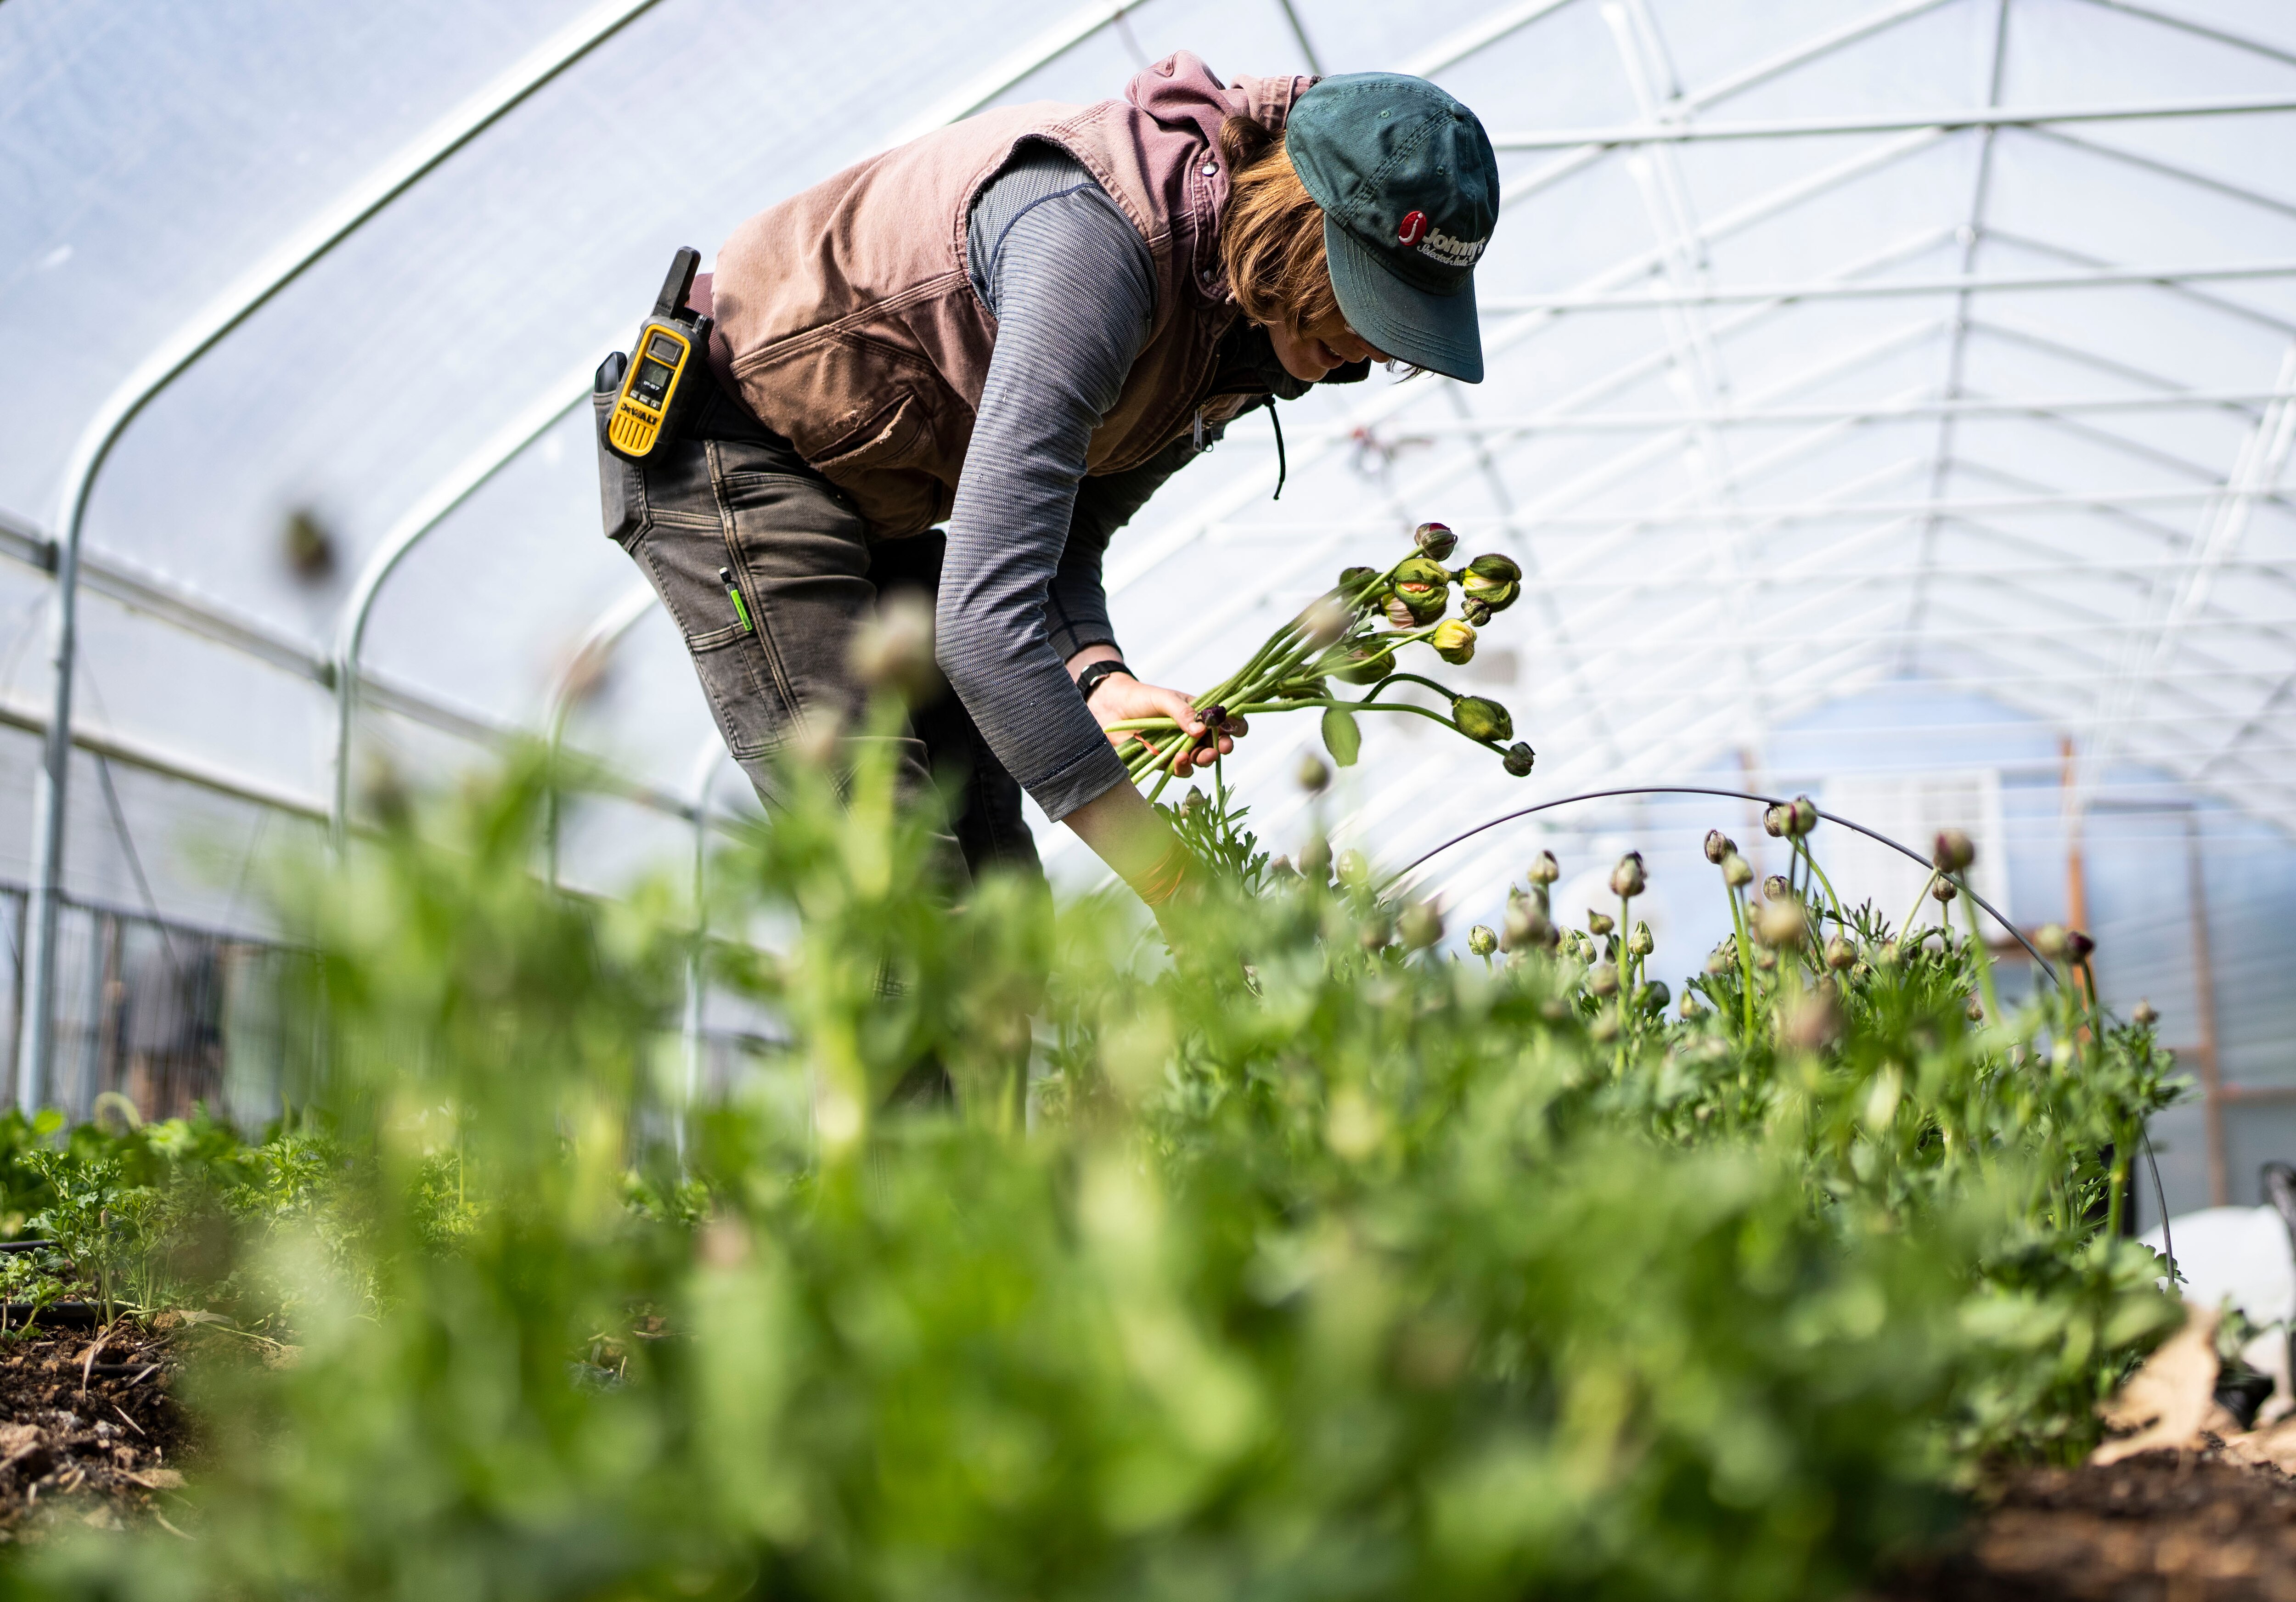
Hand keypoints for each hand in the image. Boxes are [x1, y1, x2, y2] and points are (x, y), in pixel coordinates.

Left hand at [1085, 673, 1247, 777]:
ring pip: (1200, 760)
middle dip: (1222, 747)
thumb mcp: (1164, 698)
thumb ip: (1183, 712)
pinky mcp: (1163, 761)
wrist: (1109, 709)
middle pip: (1216, 744)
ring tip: (1198, 756)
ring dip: (1203, 759)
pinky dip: (1182, 767)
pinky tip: (1178, 760)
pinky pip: (1179, 770)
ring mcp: (1178, 748)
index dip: (1235, 726)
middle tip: (1221, 748)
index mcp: (1198, 713)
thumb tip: (1202, 729)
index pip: (1225, 721)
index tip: (1236, 730)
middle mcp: (1192, 732)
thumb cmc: (1140, 698)